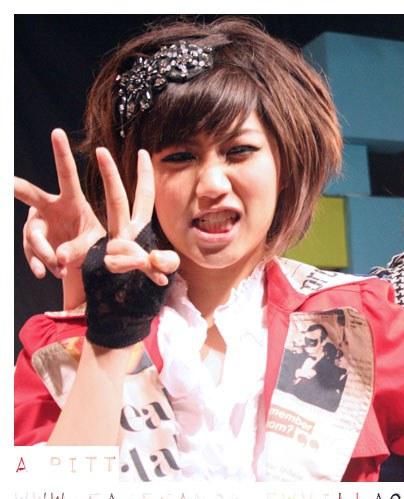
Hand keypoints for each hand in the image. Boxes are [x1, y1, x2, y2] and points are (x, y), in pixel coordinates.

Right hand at [14, 129, 104, 279]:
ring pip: (31, 234)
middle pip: (29, 194)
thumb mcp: (95, 245)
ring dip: (43, 252)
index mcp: (73, 200)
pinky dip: (38, 263)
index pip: (66, 174)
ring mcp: (39, 224)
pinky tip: (45, 273)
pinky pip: (30, 251)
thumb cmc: (97, 246)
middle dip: (15, 186)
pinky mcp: (34, 242)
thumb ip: (79, 249)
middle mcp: (51, 207)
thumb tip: (59, 258)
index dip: (61, 153)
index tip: (57, 132)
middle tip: (4, 182)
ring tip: (58, 269)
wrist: (88, 262)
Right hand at [95, 147, 178, 284]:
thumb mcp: (161, 268)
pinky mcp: (107, 264)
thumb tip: (152, 257)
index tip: (143, 152)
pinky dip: (131, 268)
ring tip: (138, 253)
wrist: (121, 304)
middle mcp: (121, 233)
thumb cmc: (142, 282)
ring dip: (126, 251)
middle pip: (117, 200)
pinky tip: (148, 277)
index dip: (144, 176)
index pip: (142, 197)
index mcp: (135, 227)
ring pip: (115, 238)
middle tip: (101, 151)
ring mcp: (112, 247)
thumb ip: (163, 262)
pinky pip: (118, 262)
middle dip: (110, 176)